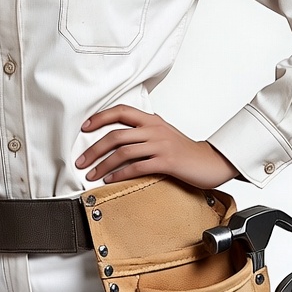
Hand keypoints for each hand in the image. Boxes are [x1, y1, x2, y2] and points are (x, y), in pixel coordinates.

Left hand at [76, 104, 238, 188]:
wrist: (210, 161)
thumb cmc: (185, 149)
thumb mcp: (164, 131)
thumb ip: (145, 127)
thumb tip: (125, 128)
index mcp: (151, 120)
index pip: (120, 111)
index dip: (99, 117)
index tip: (84, 127)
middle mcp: (154, 129)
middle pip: (115, 135)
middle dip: (93, 149)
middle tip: (81, 161)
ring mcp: (160, 145)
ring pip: (123, 153)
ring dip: (102, 165)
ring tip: (91, 174)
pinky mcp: (166, 162)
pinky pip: (137, 168)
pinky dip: (120, 174)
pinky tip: (110, 180)